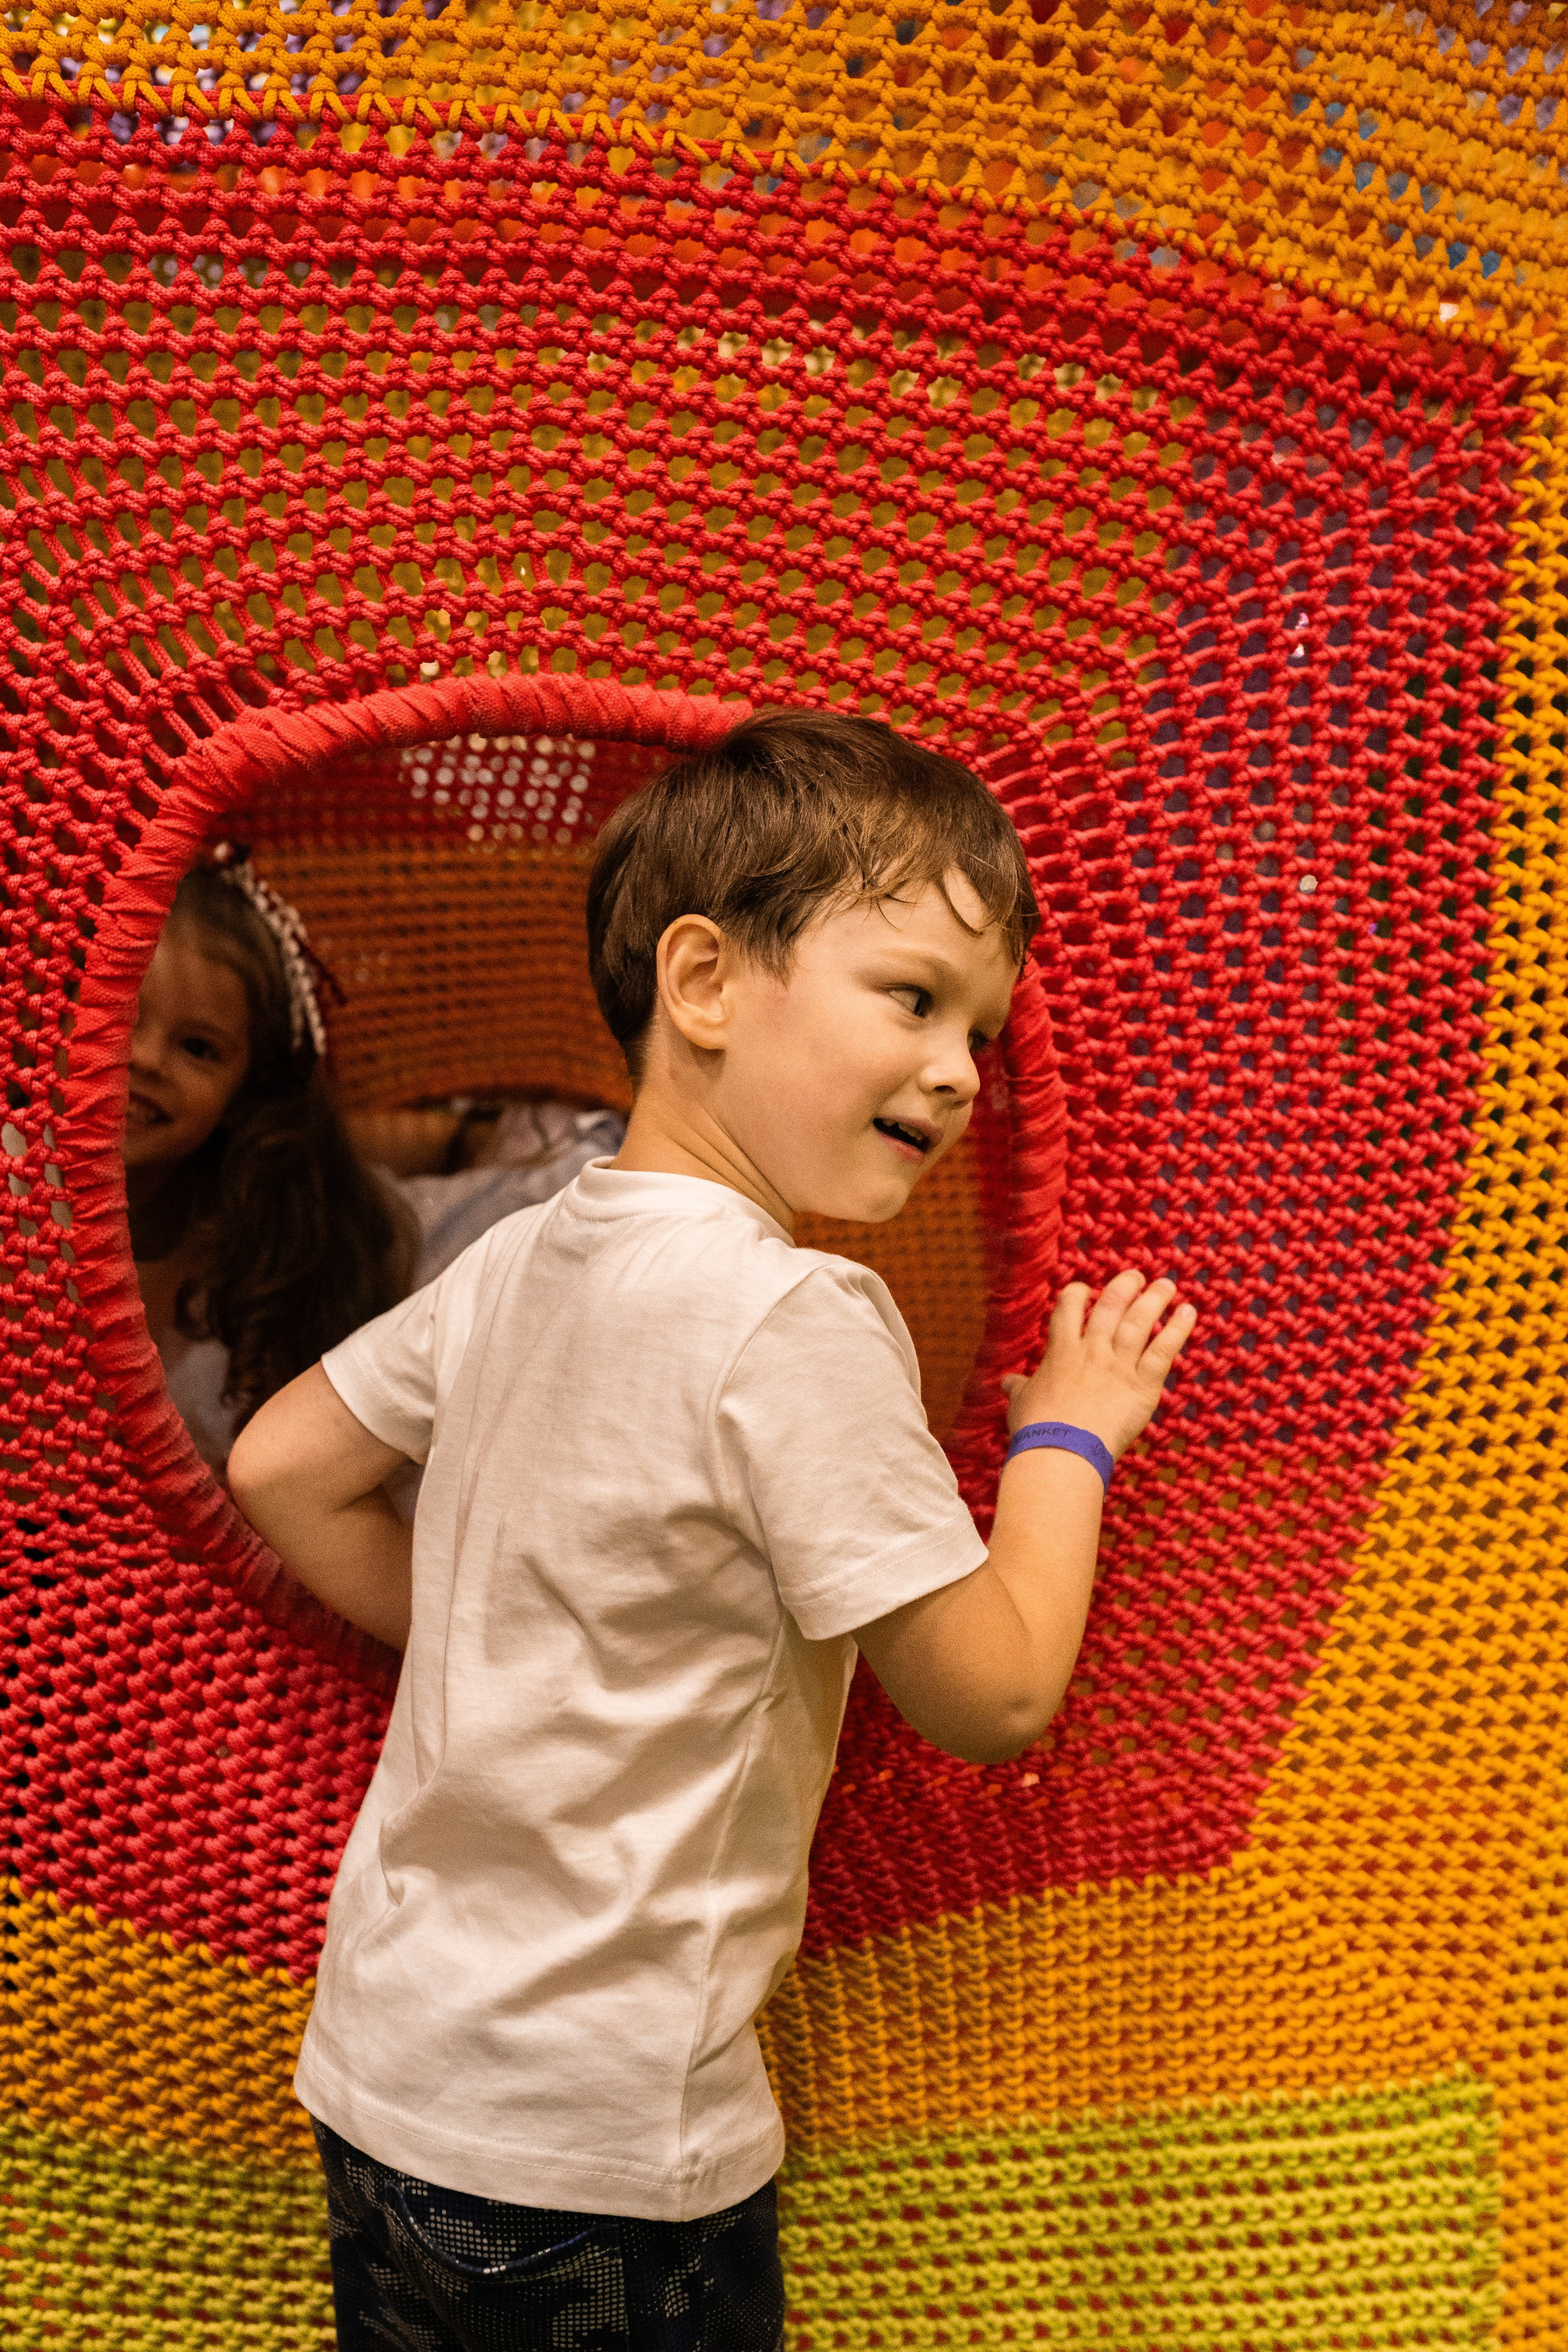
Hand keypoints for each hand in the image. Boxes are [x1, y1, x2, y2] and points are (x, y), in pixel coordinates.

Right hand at [1002, 1270, 1195, 1462]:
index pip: (1069, 1307)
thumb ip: (1018, 1387)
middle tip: (1137, 1276)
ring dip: (1155, 1300)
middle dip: (1125, 1287)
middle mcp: (1092, 1351)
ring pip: (1139, 1322)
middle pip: (1111, 1307)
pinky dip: (1177, 1330)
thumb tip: (1006, 1382)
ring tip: (1167, 1284)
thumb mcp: (1021, 1402)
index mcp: (1061, 1350)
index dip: (1078, 1293)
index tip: (1086, 1289)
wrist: (1062, 1452)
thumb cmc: (1037, 1429)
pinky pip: (1163, 1351)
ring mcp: (1119, 1366)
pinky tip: (1188, 1312)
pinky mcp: (1142, 1386)